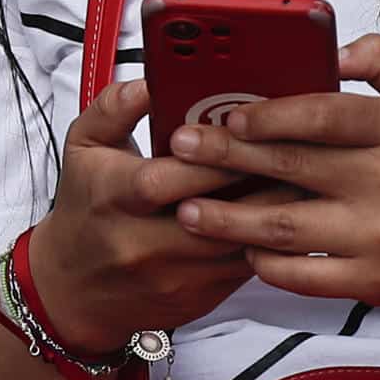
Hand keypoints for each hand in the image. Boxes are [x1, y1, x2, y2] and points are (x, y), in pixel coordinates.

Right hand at [28, 78, 294, 353]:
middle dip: (258, 184)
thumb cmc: (86, 209)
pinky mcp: (201, 297)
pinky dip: (272, 241)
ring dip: (275, 214)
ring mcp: (175, 276)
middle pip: (215, 216)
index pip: (164, 180)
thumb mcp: (83, 148)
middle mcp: (142, 243)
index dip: (209, 159)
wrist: (75, 288)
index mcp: (113, 198)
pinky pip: (247, 268)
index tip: (243, 134)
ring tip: (304, 181)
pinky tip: (288, 214)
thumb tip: (149, 82)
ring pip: (241, 246)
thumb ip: (114, 108)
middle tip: (295, 153)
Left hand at [167, 34, 379, 311]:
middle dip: (224, 157)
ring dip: (227, 219)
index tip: (225, 113)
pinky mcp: (372, 280)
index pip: (321, 114)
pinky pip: (301, 274)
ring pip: (284, 225)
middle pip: (290, 167)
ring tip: (186, 209)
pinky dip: (264, 263)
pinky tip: (239, 248)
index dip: (267, 114)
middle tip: (179, 149)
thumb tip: (329, 49)